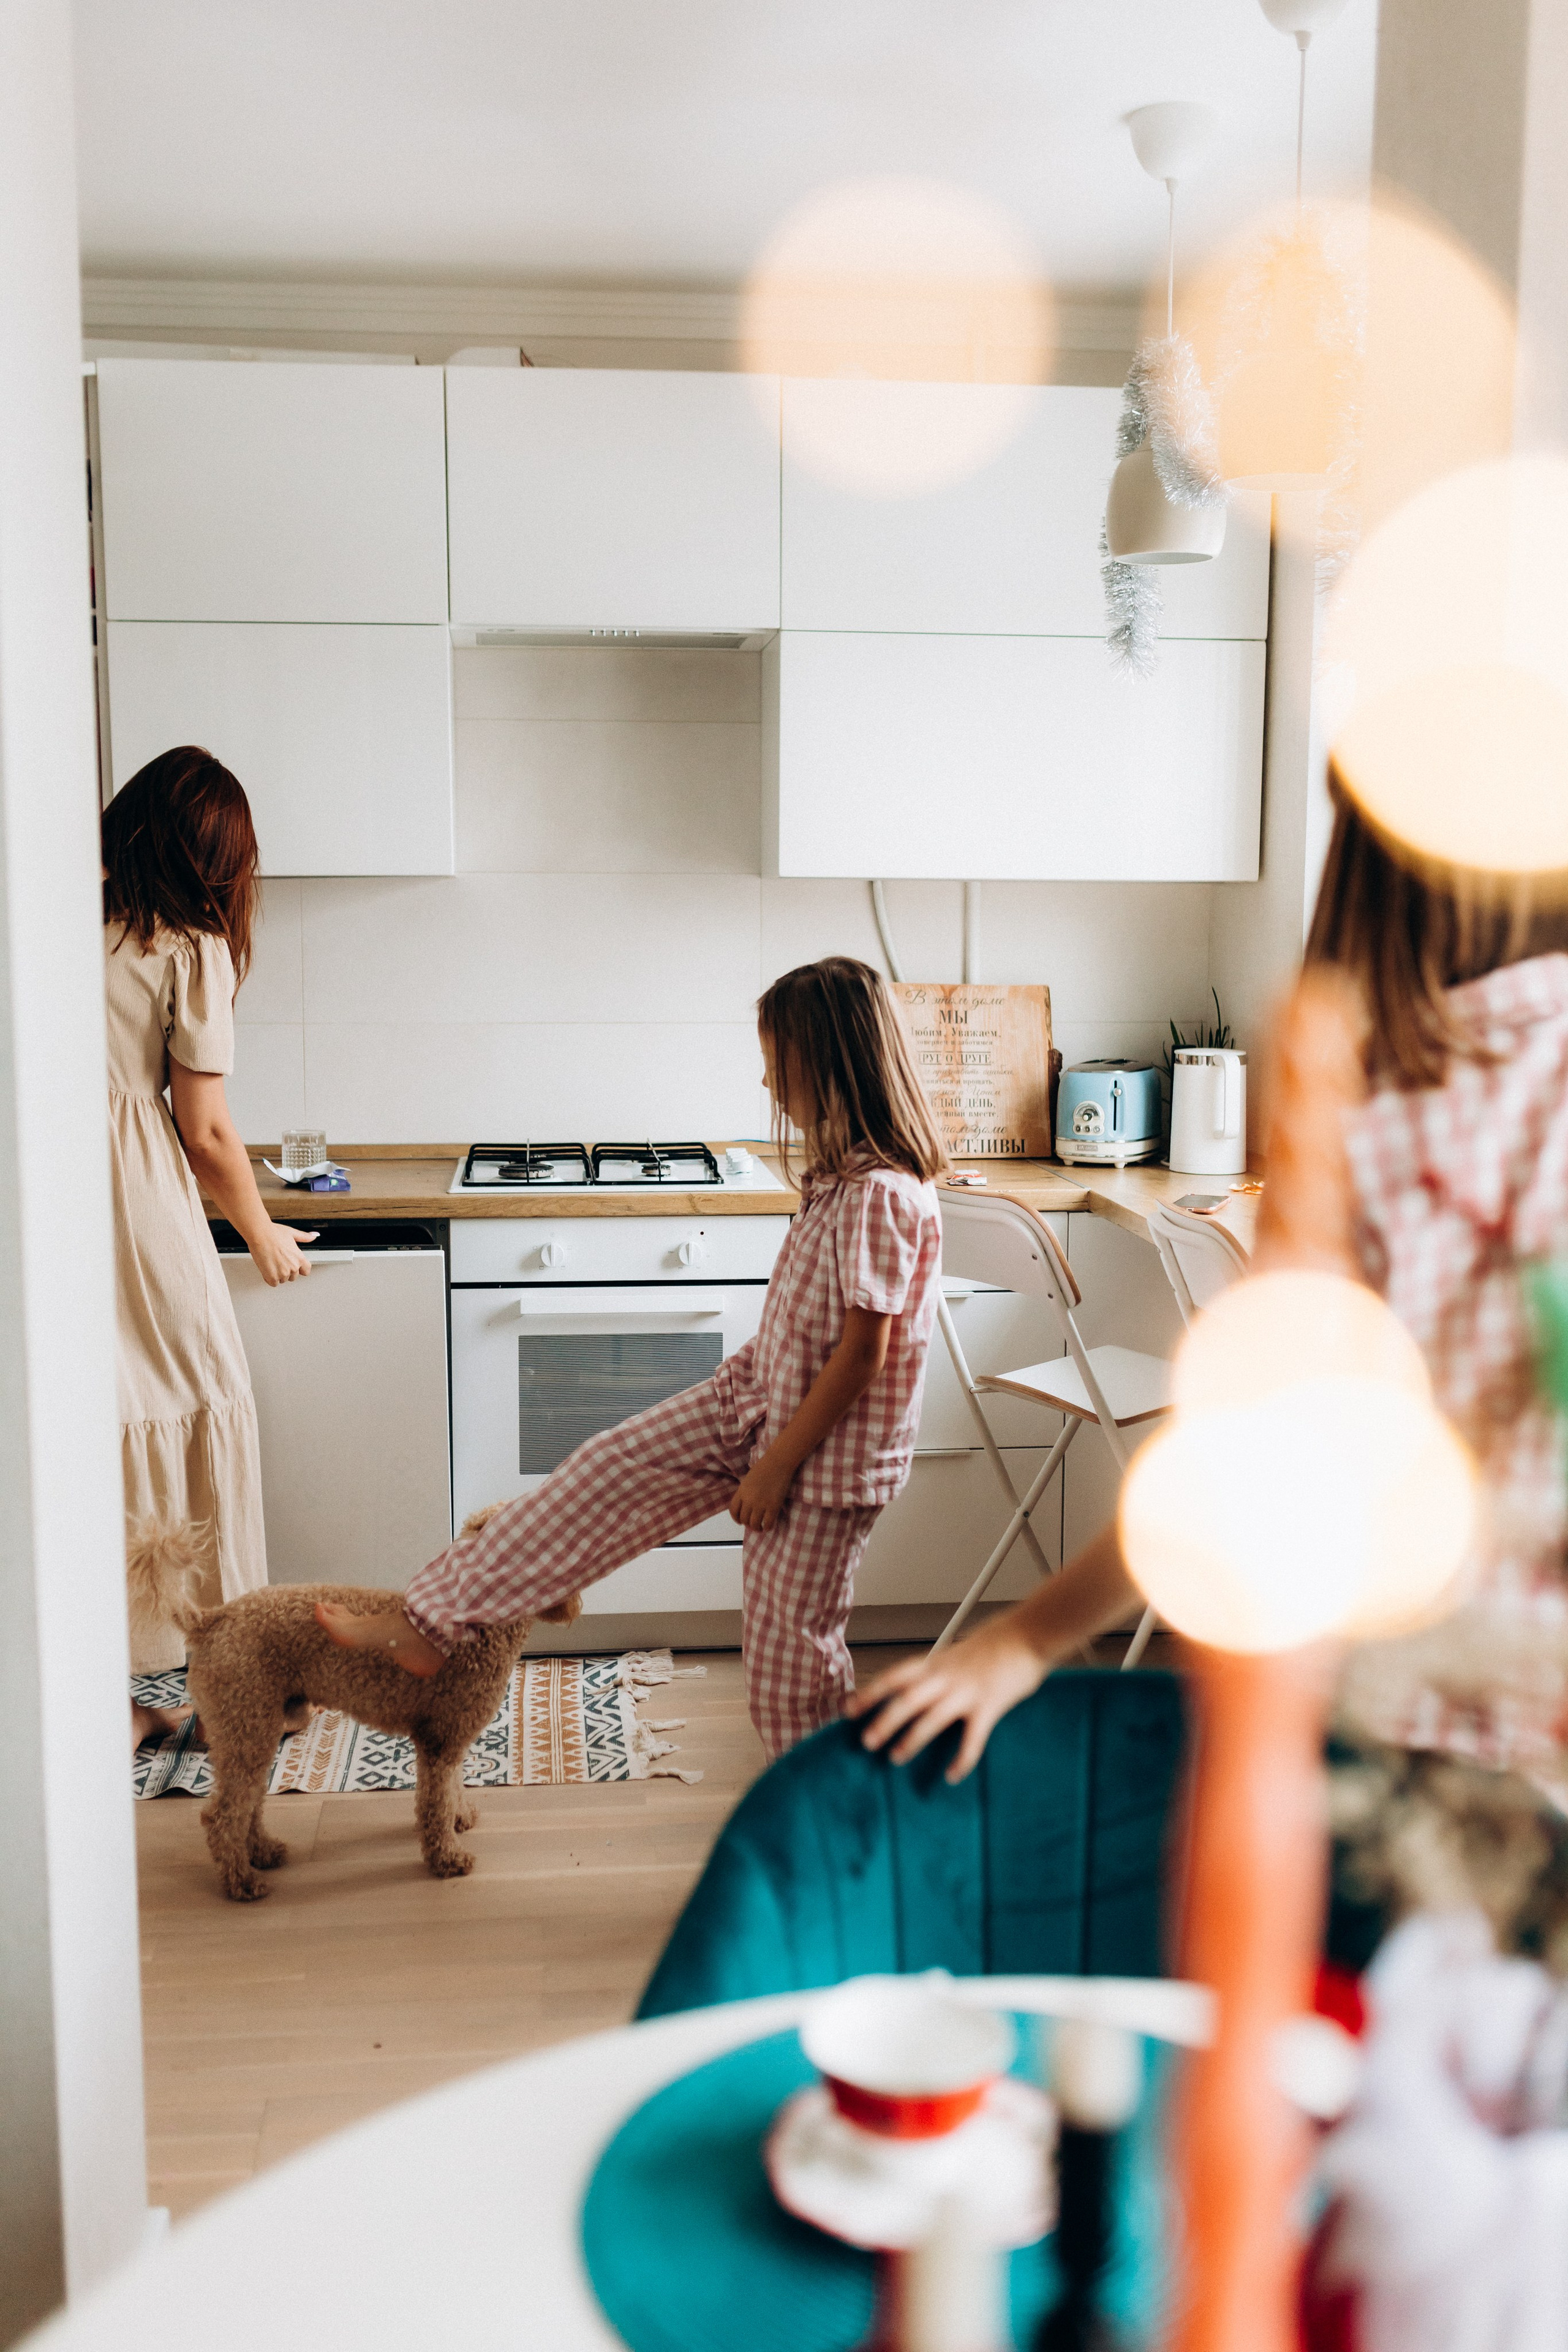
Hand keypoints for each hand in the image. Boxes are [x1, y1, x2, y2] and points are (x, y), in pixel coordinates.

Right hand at [249, 1224, 318, 1286]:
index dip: (300, 1269)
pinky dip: (269, 1277)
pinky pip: (273, 1283)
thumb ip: (304, 1237)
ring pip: (282, 1280)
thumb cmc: (273, 1233)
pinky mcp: (272, 1277)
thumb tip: (313, 1236)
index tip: (294, 1266)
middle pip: (293, 1277)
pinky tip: (266, 1267)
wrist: (259, 1235)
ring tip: (272, 1262)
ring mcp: (283, 1273)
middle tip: (278, 1261)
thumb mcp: (292, 1233)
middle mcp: (293, 1267)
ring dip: (277, 1274)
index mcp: (300, 1258)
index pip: (306, 1271)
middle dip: (286, 1271)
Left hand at [729, 1456, 793, 1531]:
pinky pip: (768, 1523)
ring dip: (757, 1528)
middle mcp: (748, 1500)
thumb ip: (745, 1492)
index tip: (740, 1522)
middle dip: (748, 1524)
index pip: (733, 1511)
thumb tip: (746, 1504)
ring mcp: (760, 1504)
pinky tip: (768, 1526)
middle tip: (753, 1524)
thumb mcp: (748, 1480)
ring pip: (754, 1524)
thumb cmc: (764, 1467)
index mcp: (741, 1492)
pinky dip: (767, 1527)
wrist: (778, 1462)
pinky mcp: (773, 1506)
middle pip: (744, 1519)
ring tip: (760, 1528)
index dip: (736, 1519)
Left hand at [847, 1618, 1051, 1782]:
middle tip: (866, 1741)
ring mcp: (967, 1691)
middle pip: (908, 1699)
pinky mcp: (990, 1706)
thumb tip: (918, 1688)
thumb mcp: (958, 1653)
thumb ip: (938, 1671)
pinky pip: (973, 1738)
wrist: (1028, 1634)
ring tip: (895, 1757)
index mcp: (936, 1663)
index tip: (848, 1710)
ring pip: (932, 1718)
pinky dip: (961, 1759)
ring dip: (912, 1739)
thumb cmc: (993, 1645)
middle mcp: (946, 1676)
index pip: (895, 1676)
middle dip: (885, 1720)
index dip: (871, 1693)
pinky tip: (951, 1776)